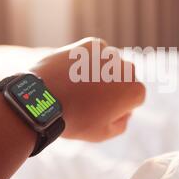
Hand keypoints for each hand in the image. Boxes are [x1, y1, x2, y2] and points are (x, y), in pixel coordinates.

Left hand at [30, 38, 145, 141]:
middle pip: (125, 79)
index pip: (134, 99)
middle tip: (91, 99)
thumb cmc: (74, 120)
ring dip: (102, 72)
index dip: (119, 108)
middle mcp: (128, 69)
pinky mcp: (92, 44)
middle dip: (114, 87)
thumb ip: (121, 123)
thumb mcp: (102, 134)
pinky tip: (74, 73)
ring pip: (111, 64)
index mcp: (135, 91)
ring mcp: (110, 54)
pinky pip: (96, 53)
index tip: (101, 112)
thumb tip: (124, 112)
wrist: (43, 98)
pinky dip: (88, 60)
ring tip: (79, 87)